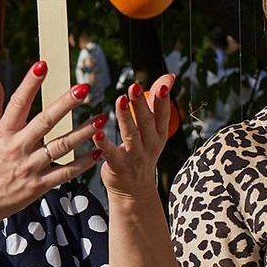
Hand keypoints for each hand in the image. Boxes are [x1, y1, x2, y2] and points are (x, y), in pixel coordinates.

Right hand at [0, 62, 98, 220]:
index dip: (30, 83)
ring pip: (61, 146)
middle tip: (84, 88)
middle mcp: (17, 147)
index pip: (18, 103)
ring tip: (102, 118)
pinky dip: (83, 163)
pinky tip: (99, 151)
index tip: (43, 64)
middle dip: (65, 104)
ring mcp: (30, 167)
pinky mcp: (40, 185)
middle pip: (45, 122)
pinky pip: (66, 172)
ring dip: (84, 132)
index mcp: (3, 133)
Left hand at [96, 73, 177, 205]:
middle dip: (141, 105)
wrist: (135, 190)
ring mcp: (136, 158)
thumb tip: (169, 76)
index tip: (163, 85)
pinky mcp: (119, 168)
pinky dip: (104, 145)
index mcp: (159, 134)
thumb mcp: (153, 128)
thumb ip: (156, 102)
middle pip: (147, 123)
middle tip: (134, 87)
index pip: (163, 115)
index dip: (163, 101)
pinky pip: (112, 155)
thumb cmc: (142, 152)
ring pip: (131, 136)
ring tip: (119, 102)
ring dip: (125, 119)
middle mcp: (150, 145)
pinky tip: (97, 134)